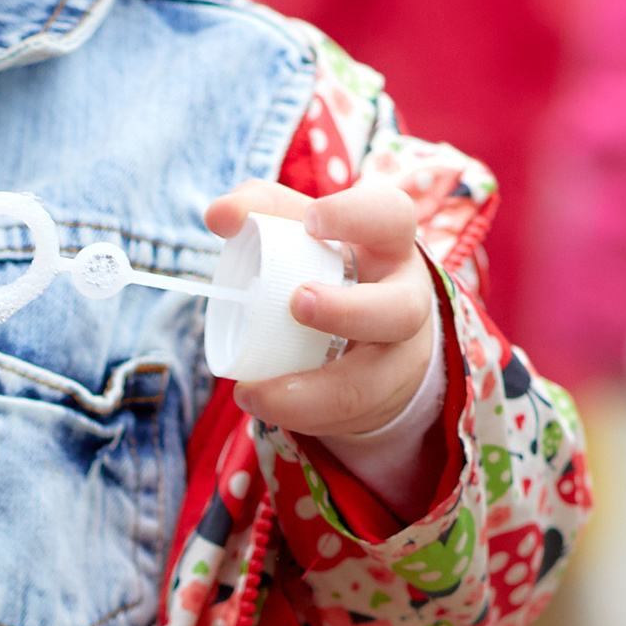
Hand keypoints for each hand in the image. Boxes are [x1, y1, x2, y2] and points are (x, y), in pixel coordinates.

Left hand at [204, 170, 436, 443]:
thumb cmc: (326, 266)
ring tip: (252, 392)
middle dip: (349, 311)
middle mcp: (406, 298)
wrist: (367, 326)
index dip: (357, 217)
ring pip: (371, 380)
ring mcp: (398, 355)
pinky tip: (259, 404)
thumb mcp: (302, 230)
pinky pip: (345, 416)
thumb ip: (259, 209)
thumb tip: (219, 216)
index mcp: (388, 244)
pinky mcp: (379, 397)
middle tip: (298, 303)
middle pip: (399, 310)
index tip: (311, 221)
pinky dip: (298, 415)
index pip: (391, 217)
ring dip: (312, 392)